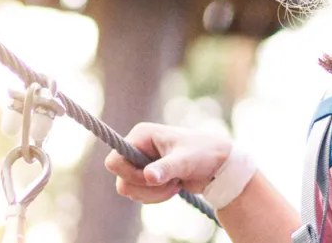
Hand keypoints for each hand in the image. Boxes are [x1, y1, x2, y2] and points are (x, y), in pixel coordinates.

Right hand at [105, 122, 230, 203]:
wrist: (218, 164)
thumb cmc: (204, 154)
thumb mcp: (186, 160)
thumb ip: (166, 168)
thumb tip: (148, 176)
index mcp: (141, 135)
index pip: (114, 161)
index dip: (130, 175)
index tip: (153, 178)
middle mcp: (137, 147)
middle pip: (121, 180)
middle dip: (146, 188)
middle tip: (170, 182)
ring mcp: (141, 163)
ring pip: (129, 190)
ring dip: (153, 194)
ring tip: (175, 183)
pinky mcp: (146, 176)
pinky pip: (139, 194)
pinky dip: (155, 197)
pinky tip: (174, 186)